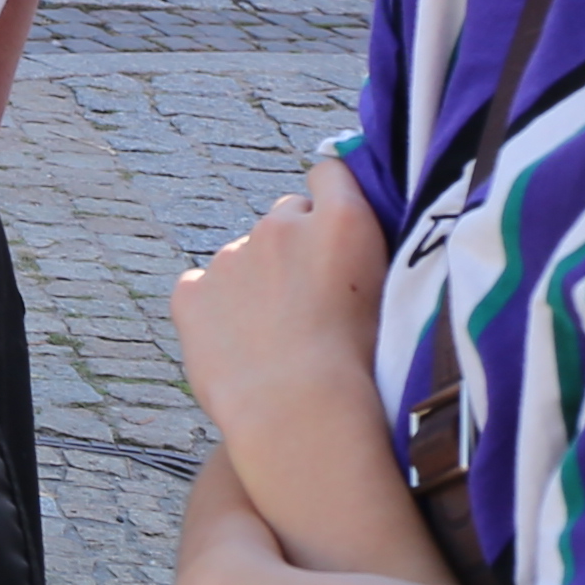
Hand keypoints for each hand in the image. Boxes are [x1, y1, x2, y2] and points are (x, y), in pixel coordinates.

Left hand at [175, 156, 394, 476]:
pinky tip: (237, 343)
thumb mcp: (393, 298)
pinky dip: (213, 307)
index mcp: (342, 222)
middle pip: (286, 217)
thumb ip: (367, 256)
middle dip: (296, 246)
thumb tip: (355, 245)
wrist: (301, 412)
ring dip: (256, 280)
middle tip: (310, 299)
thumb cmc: (367, 369)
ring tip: (276, 336)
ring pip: (244, 257)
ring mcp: (230, 256)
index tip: (333, 225)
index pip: (331, 171)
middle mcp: (282, 225)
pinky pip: (200, 287)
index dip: (332, 196)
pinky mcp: (192, 291)